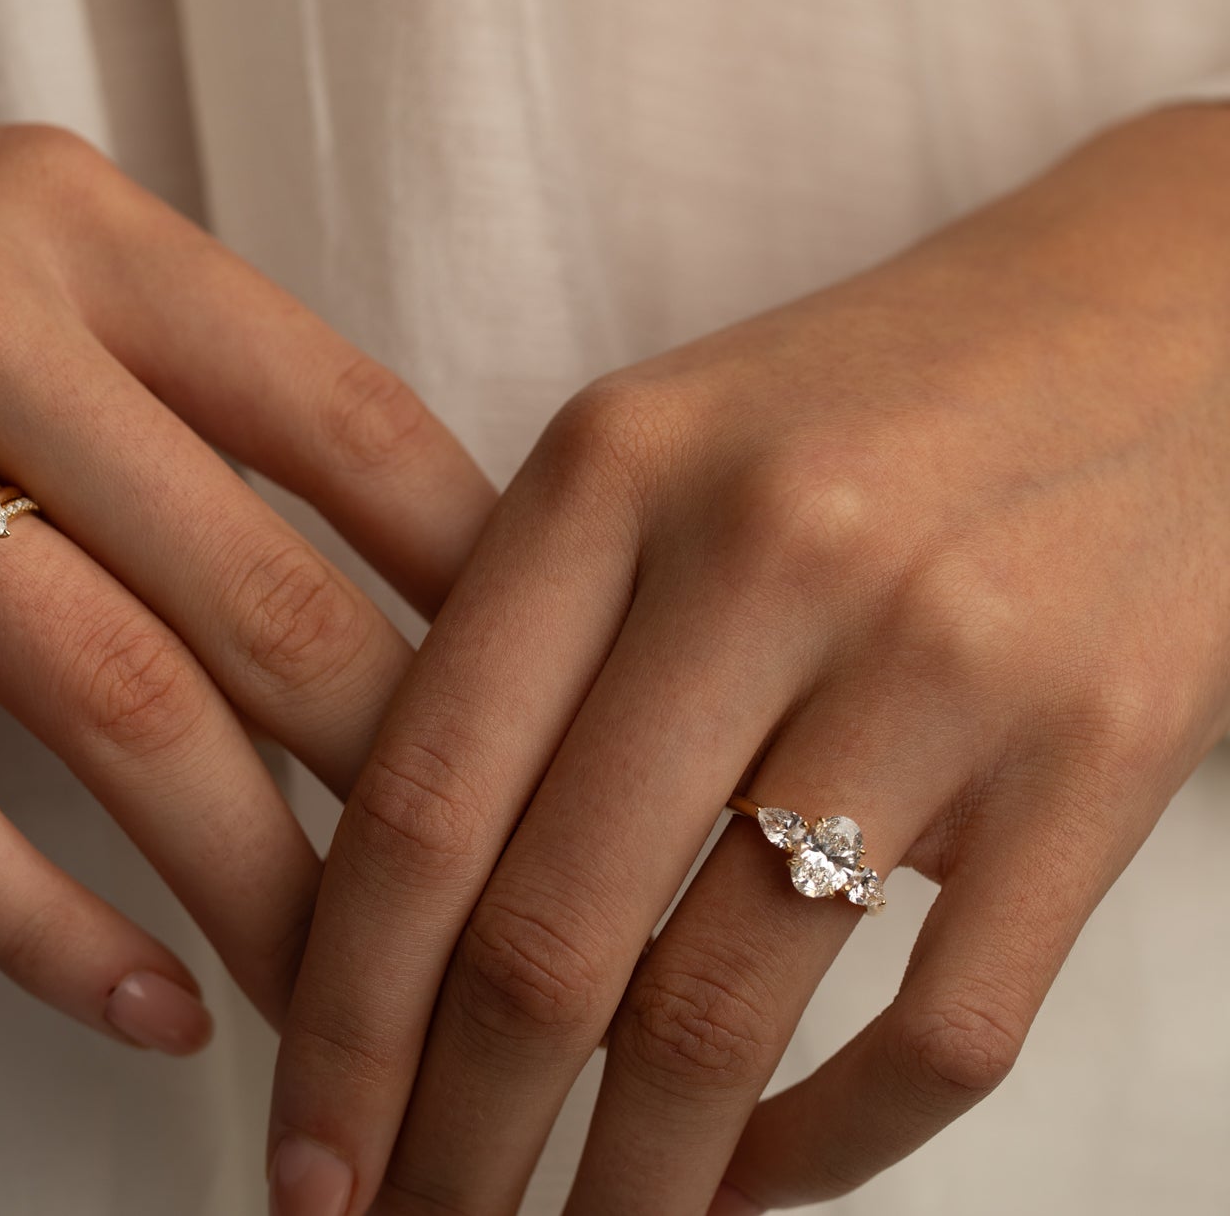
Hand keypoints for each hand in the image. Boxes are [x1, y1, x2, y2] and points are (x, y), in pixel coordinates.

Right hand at [0, 71, 494, 1052]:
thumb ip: (141, 353)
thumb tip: (341, 537)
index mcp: (61, 215)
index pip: (349, 420)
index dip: (485, 595)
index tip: (556, 725)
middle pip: (256, 587)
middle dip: (407, 785)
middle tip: (493, 918)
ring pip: (104, 702)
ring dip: (253, 884)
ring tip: (343, 1008)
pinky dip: (38, 921)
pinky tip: (141, 1008)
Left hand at [267, 101, 1229, 1213]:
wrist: (1166, 318)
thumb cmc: (860, 411)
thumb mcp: (653, 457)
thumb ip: (516, 645)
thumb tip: (381, 927)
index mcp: (608, 471)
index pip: (420, 800)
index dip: (340, 1017)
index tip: (303, 1153)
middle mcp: (762, 553)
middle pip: (546, 933)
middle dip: (451, 1138)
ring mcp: (944, 655)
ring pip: (723, 1008)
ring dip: (623, 1184)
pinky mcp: (1102, 748)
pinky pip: (943, 1029)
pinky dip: (824, 1149)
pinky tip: (747, 1182)